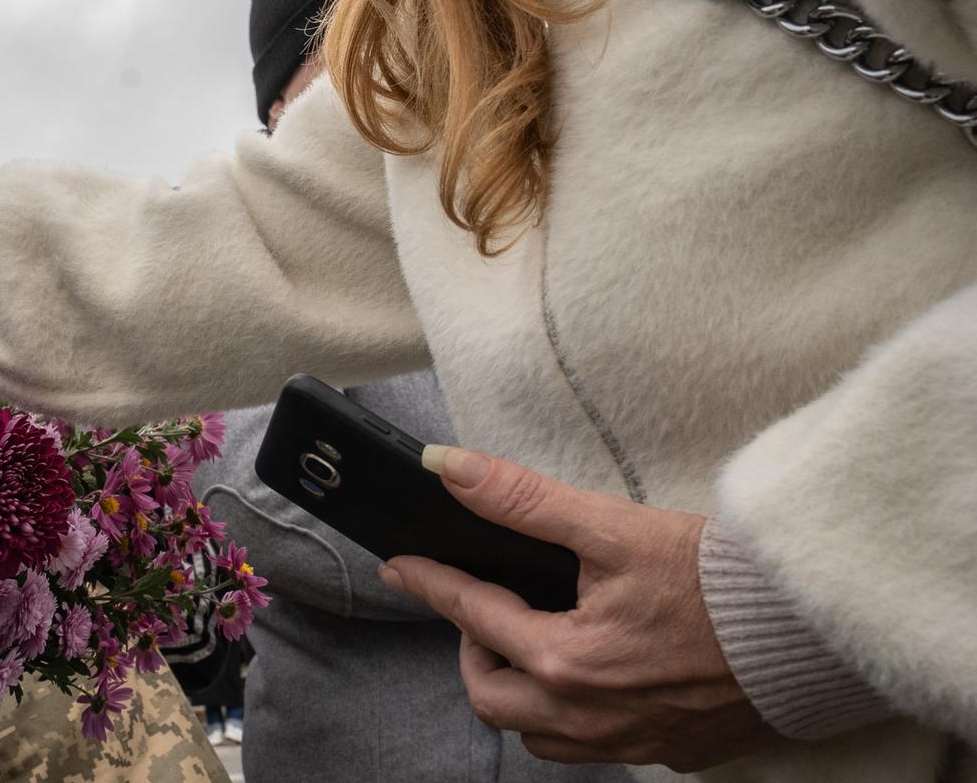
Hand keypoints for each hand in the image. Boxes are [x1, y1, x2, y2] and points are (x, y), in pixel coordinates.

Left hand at [380, 447, 781, 771]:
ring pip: (539, 735)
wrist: (816, 630)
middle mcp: (589, 715)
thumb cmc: (721, 581)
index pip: (471, 616)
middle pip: (493, 698)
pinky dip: (572, 717)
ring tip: (530, 646)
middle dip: (475, 655)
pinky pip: (594, 748)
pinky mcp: (672, 752)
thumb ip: (522, 499)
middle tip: (482, 614)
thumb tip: (450, 468)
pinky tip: (591, 678)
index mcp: (565, 660)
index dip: (431, 583)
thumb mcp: (613, 527)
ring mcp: (631, 741)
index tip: (403, 566)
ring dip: (520, 695)